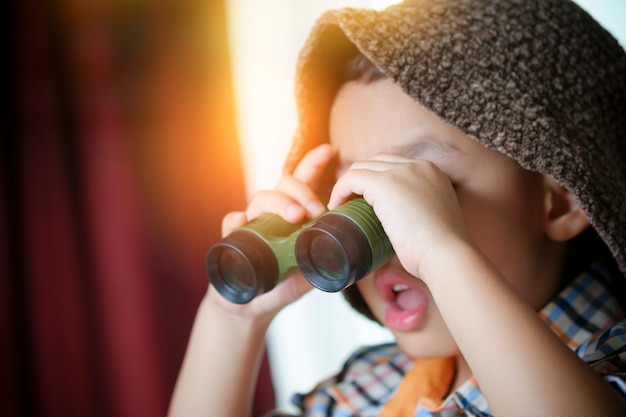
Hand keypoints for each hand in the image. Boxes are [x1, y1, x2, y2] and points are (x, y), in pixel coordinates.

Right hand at [207, 144, 335, 320]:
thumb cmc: (282, 283)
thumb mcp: (310, 270)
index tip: (329, 150)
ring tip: (296, 216)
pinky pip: (231, 222)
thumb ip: (326, 259)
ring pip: (261, 198)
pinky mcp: (232, 240)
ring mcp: (252, 224)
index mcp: (293, 215)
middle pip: (284, 185)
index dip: (314, 163)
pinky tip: (244, 220)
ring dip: (280, 203)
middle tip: (316, 210)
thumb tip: (354, 259)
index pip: (303, 182)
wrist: (251, 306)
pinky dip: (237, 219)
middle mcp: (272, 214)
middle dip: (302, 191)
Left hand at [328, 153, 472, 281]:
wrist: (447, 254)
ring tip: (342, 208)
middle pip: (376, 162)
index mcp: (432, 172)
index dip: (375, 180)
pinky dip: (340, 192)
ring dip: (348, 186)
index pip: (394, 165)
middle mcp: (418, 166)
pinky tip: (337, 208)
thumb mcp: (433, 221)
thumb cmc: (440, 251)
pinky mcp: (384, 183)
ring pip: (361, 168)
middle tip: (350, 204)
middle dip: (360, 180)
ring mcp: (401, 172)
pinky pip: (351, 179)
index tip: (365, 201)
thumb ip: (417, 213)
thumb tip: (400, 227)